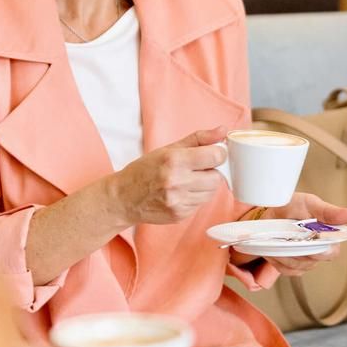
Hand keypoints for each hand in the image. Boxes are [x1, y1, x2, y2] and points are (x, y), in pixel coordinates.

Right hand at [109, 128, 227, 225]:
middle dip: (212, 171)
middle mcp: (177, 182)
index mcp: (174, 161)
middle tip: (198, 169)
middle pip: (216, 177)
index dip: (218, 154)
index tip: (213, 154)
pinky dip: (196, 198)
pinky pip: (200, 205)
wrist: (123, 198)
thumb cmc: (145, 170)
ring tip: (187, 181)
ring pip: (211, 193)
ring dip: (205, 186)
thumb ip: (199, 139)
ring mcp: (178, 201)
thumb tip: (223, 130)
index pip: (215, 157)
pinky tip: (181, 193)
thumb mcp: (169, 148)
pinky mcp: (179, 215)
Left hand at [236, 191, 346, 275]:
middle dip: (299, 248)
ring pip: (298, 265)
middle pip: (313, 260)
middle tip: (289, 236)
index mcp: (328, 237)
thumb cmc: (293, 207)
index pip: (332, 251)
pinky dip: (277, 258)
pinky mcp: (290, 268)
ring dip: (286, 251)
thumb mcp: (311, 204)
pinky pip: (286, 269)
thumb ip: (329, 212)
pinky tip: (275, 246)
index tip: (311, 239)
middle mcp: (318, 252)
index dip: (322, 249)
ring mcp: (304, 262)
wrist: (271, 212)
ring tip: (279, 237)